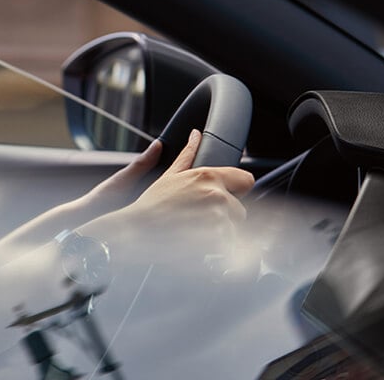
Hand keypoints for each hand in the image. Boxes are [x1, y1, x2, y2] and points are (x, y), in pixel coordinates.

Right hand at [79, 129, 255, 266]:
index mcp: (208, 176)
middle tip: (197, 220)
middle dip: (224, 217)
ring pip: (234, 230)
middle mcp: (216, 195)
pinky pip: (228, 246)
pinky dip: (216, 249)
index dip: (236, 191)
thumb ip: (188, 154)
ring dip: (219, 234)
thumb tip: (196, 134)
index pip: (247, 180)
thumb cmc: (150, 205)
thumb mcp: (169, 175)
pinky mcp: (218, 240)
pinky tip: (195, 243)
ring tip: (193, 232)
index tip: (221, 198)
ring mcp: (219, 218)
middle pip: (240, 210)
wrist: (136, 231)